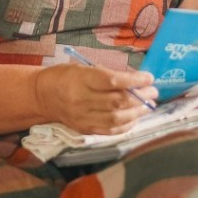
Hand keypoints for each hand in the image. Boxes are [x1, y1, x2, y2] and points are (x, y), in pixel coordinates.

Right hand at [35, 63, 157, 134]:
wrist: (43, 95)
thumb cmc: (65, 76)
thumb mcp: (83, 67)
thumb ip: (107, 74)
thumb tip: (135, 80)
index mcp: (81, 79)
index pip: (113, 81)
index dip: (134, 80)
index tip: (149, 78)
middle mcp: (82, 99)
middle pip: (117, 101)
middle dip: (140, 97)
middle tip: (154, 92)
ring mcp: (83, 117)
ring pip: (116, 118)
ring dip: (137, 112)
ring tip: (148, 105)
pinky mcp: (85, 129)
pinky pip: (109, 130)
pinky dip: (125, 125)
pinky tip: (135, 119)